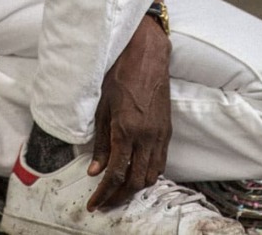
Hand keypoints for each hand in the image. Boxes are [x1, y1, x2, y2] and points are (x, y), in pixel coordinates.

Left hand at [86, 15, 171, 209]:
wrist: (147, 56)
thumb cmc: (121, 75)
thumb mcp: (102, 107)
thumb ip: (100, 142)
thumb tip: (95, 170)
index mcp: (126, 130)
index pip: (116, 174)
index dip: (104, 193)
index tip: (94, 203)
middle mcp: (146, 136)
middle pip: (135, 181)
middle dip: (119, 197)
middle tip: (105, 201)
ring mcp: (160, 134)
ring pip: (151, 175)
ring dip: (135, 187)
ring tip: (119, 191)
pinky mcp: (167, 131)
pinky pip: (161, 162)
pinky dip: (148, 173)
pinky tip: (137, 172)